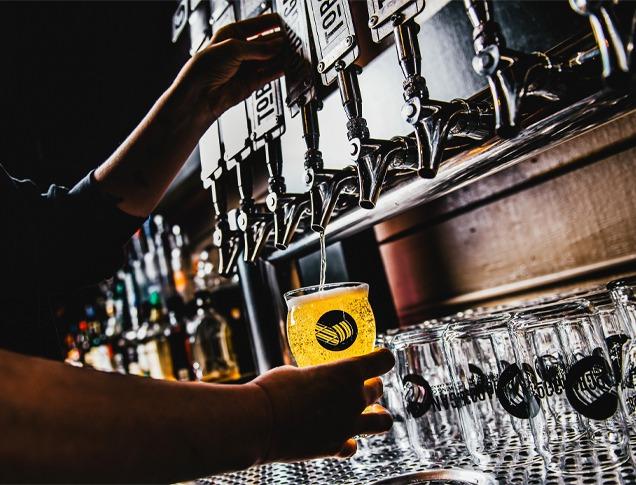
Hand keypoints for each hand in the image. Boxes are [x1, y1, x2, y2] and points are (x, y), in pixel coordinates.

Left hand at [176, 13, 286, 124]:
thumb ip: (258, 48)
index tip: (287, 23)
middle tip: (294, 39)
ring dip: (282, 55)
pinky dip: (281, 69)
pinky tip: (289, 65)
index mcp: (232, 34)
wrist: (200, 96)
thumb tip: (277, 45)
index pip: (259, 24)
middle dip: (280, 40)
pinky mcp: (253, 81)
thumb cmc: (204, 69)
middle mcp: (241, 49)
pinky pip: (271, 73)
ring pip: (271, 58)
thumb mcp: (232, 49)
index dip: (273, 22)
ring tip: (295, 52)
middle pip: (267, 41)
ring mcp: (248, 66)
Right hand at [249, 348, 394, 462]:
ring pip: (382, 421)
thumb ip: (315, 376)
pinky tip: (339, 437)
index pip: (383, 360)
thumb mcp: (297, 371)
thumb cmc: (272, 390)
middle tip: (361, 386)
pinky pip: (353, 445)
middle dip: (372, 387)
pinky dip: (348, 442)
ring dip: (376, 416)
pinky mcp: (335, 447)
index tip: (379, 359)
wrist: (259, 424)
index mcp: (347, 372)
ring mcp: (348, 425)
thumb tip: (313, 379)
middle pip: (379, 390)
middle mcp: (354, 398)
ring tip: (368, 415)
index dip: (382, 359)